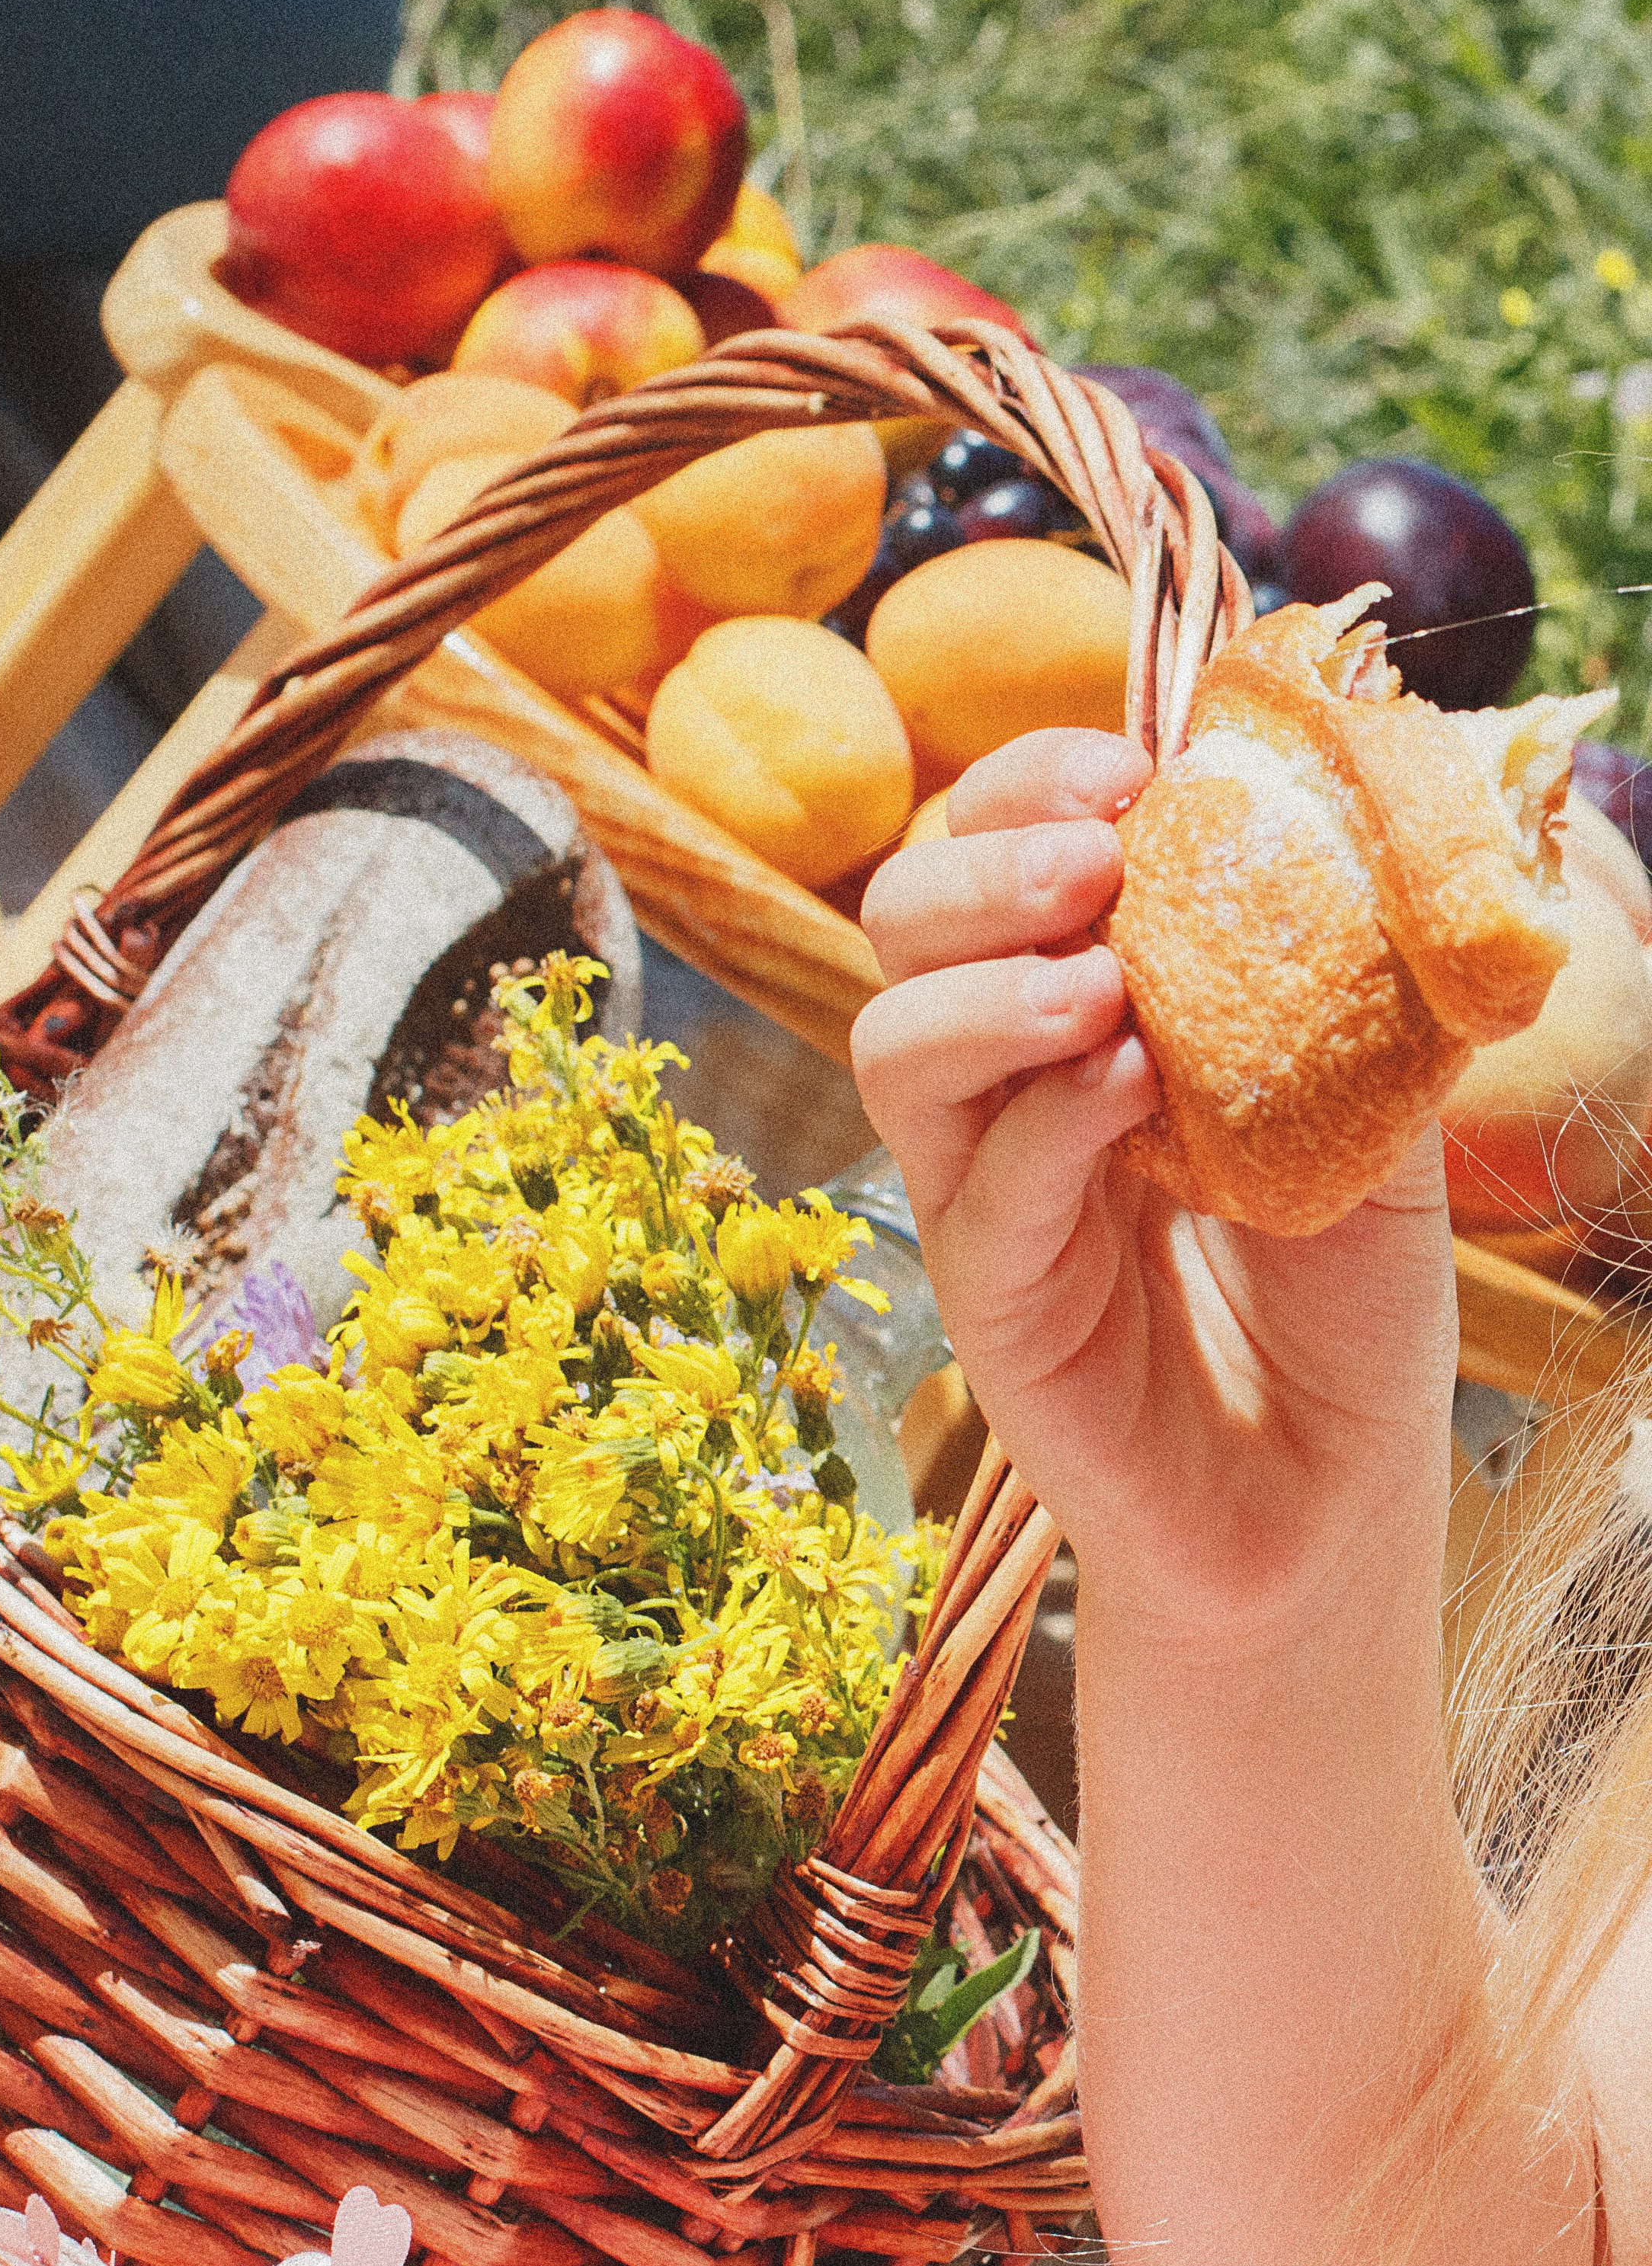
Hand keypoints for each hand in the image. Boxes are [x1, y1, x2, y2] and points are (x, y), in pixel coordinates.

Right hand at [852, 728, 1457, 1627]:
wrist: (1333, 1493)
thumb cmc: (1345, 1304)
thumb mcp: (1373, 1112)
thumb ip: (1340, 988)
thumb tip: (1340, 833)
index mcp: (1085, 1013)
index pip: (1002, 857)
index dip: (1034, 789)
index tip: (1129, 771)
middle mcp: (1010, 1089)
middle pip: (906, 924)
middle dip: (982, 860)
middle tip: (1093, 861)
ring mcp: (985, 1194)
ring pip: (892, 1044)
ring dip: (986, 984)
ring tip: (1097, 978)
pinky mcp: (992, 1300)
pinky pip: (980, 1184)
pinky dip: (1042, 1115)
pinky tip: (1124, 1087)